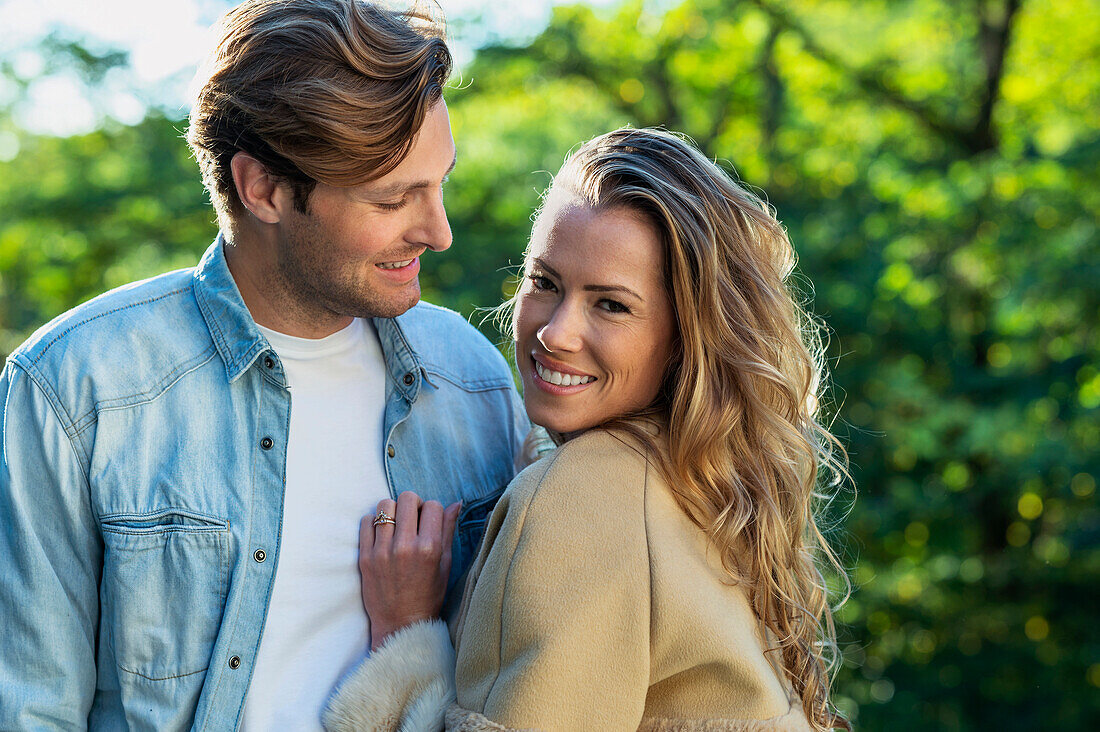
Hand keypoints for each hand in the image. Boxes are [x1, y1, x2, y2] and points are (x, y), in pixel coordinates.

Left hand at [359, 491, 460, 650]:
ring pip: (384, 505)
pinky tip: (382, 535)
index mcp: (430, 548)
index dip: (433, 510)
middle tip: (413, 519)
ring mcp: (382, 551)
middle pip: (407, 498)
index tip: (429, 522)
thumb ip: (448, 530)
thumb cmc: (428, 595)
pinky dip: (374, 522)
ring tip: (396, 526)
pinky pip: (366, 521)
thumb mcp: (445, 564)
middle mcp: (406, 546)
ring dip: (393, 511)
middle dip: (413, 504)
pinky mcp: (365, 557)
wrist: (401, 624)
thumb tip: (456, 503)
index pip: (433, 505)